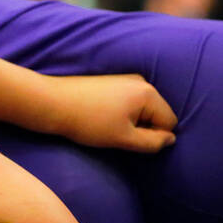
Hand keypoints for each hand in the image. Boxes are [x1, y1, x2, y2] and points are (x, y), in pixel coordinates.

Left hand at [48, 73, 176, 152]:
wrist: (51, 103)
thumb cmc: (87, 122)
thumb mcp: (123, 138)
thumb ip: (152, 142)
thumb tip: (171, 139)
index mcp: (148, 93)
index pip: (169, 122)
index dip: (153, 138)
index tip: (127, 140)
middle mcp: (141, 81)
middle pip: (156, 114)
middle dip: (142, 128)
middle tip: (115, 133)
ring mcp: (125, 79)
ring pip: (141, 110)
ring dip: (130, 122)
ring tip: (105, 125)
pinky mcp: (111, 82)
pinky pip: (128, 103)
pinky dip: (119, 113)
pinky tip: (99, 117)